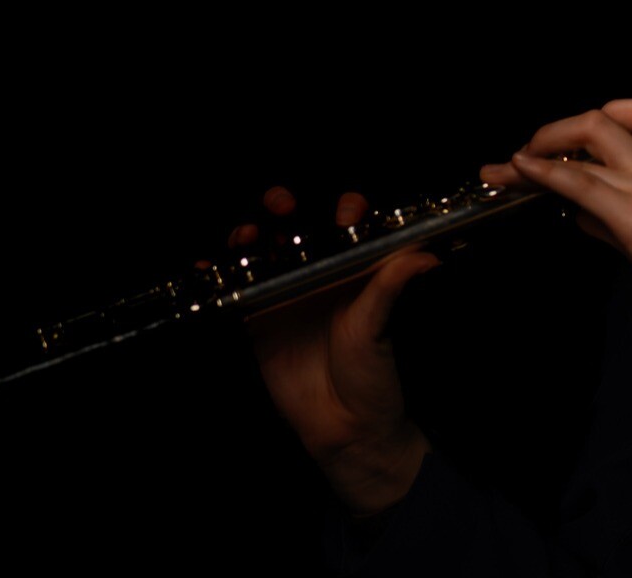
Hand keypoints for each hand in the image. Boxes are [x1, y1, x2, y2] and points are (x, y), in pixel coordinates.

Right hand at [231, 187, 436, 515]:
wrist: (343, 425)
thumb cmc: (371, 374)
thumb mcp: (378, 328)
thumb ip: (390, 289)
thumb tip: (426, 258)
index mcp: (353, 269)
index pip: (347, 223)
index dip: (344, 208)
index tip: (342, 213)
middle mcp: (318, 274)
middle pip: (295, 227)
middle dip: (282, 207)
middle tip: (280, 206)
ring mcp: (285, 294)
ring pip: (261, 250)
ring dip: (247, 233)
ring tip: (243, 235)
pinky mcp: (257, 319)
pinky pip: (235, 289)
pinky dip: (217, 274)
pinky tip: (206, 267)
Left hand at [481, 98, 631, 356]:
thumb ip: (613, 217)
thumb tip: (578, 212)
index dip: (589, 124)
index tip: (560, 148)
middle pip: (601, 120)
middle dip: (553, 131)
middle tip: (525, 155)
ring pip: (587, 141)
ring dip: (535, 151)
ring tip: (502, 170)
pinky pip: (582, 181)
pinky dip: (545, 172)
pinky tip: (521, 171)